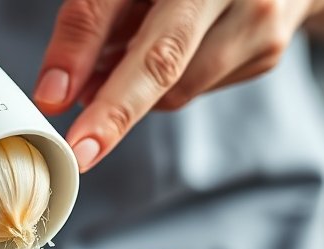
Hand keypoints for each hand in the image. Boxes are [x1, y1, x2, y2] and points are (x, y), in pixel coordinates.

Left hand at [33, 0, 323, 171]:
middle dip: (115, 114)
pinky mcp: (266, 53)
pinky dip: (166, 81)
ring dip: (133, 90)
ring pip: (177, 87)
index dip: (93, 72)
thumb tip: (57, 91)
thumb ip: (89, 21)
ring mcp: (260, 25)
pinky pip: (197, 87)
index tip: (62, 116)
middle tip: (80, 151)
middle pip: (166, 66)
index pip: (135, 31)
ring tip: (112, 60)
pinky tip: (159, 50)